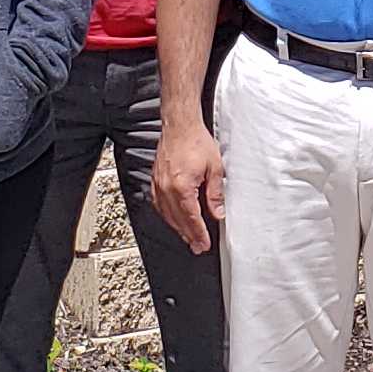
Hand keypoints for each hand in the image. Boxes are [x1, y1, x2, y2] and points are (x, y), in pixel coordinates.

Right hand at [151, 116, 225, 254]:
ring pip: (166, 214)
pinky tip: (173, 219)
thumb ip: (215, 194)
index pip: (192, 218)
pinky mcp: (155, 180)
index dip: (199, 233)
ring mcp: (158, 184)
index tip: (203, 244)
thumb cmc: (196, 141)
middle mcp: (167, 188)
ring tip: (187, 237)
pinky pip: (159, 204)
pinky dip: (167, 215)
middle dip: (189, 235)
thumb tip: (217, 213)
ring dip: (177, 228)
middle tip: (197, 247)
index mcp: (182, 187)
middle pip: (178, 220)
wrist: (180, 125)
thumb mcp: (215, 168)